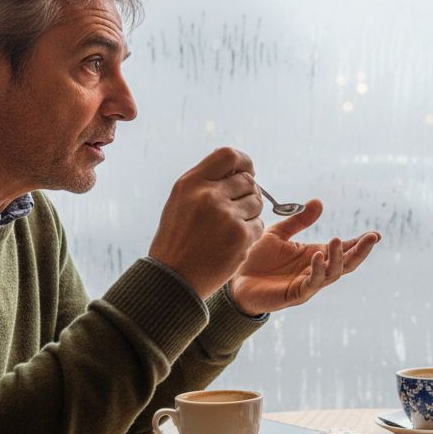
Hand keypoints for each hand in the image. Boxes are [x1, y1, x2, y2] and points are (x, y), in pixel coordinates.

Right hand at [148, 147, 263, 298]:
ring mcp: (226, 216)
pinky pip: (259, 225)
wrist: (173, 278)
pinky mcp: (240, 236)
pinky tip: (233, 242)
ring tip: (232, 226)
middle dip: (248, 193)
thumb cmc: (177, 239)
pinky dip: (251, 233)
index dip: (244, 162)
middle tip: (238, 209)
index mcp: (191, 183)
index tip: (248, 171)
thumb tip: (240, 169)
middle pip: (248, 181)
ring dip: (251, 213)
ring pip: (257, 202)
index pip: (228, 155)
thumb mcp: (180, 201)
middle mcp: (208, 195)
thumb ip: (206, 182)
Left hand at [227, 199, 379, 315]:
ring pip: (332, 274)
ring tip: (338, 241)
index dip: (360, 243)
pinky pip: (311, 284)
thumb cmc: (255, 257)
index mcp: (314, 256)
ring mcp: (307, 284)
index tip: (375, 234)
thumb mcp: (278, 233)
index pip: (343, 250)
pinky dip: (317, 270)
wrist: (233, 279)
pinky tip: (318, 257)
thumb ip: (299, 220)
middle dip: (360, 252)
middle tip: (371, 238)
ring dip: (338, 258)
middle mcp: (315, 271)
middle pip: (346, 264)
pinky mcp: (294, 295)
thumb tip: (319, 202)